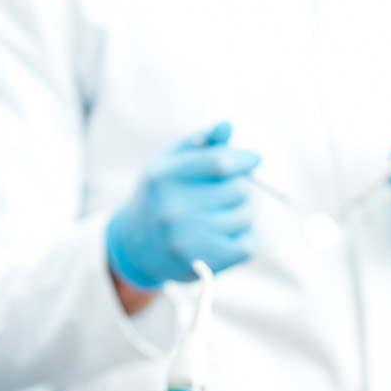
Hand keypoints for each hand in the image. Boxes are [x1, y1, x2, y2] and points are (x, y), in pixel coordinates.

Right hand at [106, 122, 259, 289]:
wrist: (137, 245)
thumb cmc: (162, 195)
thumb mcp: (171, 162)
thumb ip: (201, 143)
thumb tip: (227, 126)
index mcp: (166, 177)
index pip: (221, 162)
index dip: (244, 159)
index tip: (253, 159)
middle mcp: (174, 208)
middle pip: (239, 189)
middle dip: (240, 187)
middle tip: (226, 192)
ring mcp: (187, 239)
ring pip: (246, 216)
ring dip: (242, 212)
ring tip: (222, 214)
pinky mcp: (202, 264)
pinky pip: (248, 244)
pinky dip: (245, 238)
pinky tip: (227, 234)